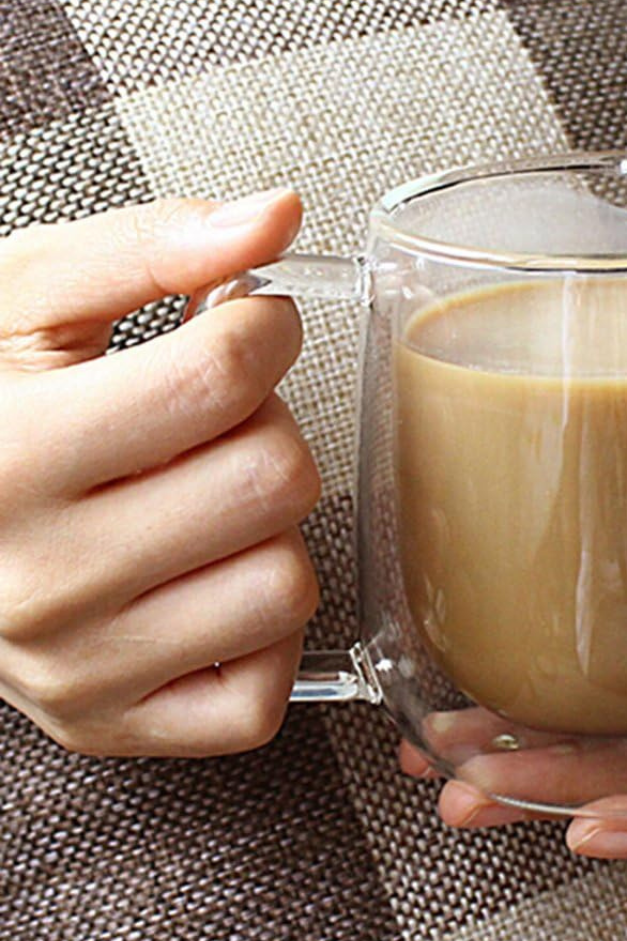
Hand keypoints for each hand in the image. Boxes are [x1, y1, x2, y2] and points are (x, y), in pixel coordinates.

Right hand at [0, 190, 320, 756]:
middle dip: (265, 431)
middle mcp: (34, 581)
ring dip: (266, 531)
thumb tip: (276, 215)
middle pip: (272, 480)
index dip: (263, 327)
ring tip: (199, 503)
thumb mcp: (23, 299)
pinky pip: (263, 690)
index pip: (223, 375)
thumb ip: (149, 245)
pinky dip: (256, 631)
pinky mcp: (113, 726)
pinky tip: (202, 583)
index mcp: (4, 453)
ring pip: (284, 585)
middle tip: (210, 426)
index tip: (243, 326)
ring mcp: (76, 670)